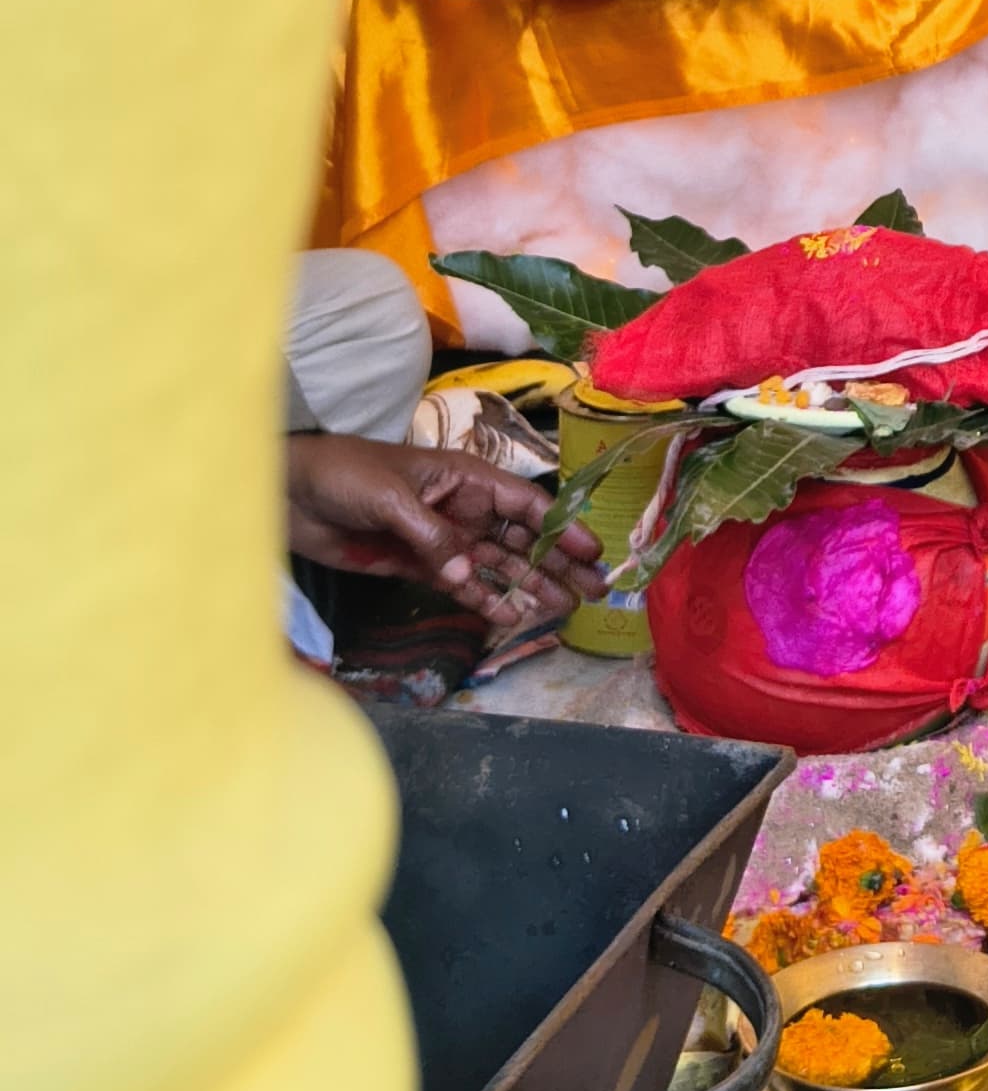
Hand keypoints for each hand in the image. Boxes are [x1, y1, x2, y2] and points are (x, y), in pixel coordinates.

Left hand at [284, 432, 588, 628]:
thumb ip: (432, 536)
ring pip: (498, 566)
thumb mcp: (392, 496)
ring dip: (531, 585)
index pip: (526, 503)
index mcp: (466, 479)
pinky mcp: (418, 566)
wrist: (290, 492)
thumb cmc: (345, 474)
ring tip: (566, 608)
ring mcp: (443, 540)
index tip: (592, 551)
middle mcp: (464, 510)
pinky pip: (461, 586)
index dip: (561, 526)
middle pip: (522, 538)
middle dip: (558, 562)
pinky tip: (511, 616)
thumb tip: (466, 574)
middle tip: (595, 589)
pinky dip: (485, 600)